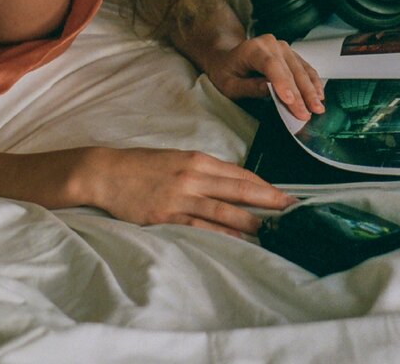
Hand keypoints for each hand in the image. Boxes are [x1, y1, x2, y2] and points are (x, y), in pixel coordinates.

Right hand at [87, 146, 295, 236]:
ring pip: (224, 210)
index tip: (285, 194)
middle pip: (239, 189)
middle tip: (293, 209)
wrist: (106, 172)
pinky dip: (222, 234)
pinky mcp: (166, 216)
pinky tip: (238, 240)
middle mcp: (193, 176)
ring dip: (251, 220)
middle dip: (269, 200)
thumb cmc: (141, 166)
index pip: (239, 173)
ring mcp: (180, 197)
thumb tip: (230, 186)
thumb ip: (202, 171)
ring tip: (273, 229)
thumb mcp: (175, 159)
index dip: (264, 185)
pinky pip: (200, 227)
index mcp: (196, 159)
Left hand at [203, 35, 324, 120]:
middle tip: (307, 114)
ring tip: (318, 108)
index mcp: (252, 49)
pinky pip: (305, 68)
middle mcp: (270, 44)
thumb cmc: (226, 72)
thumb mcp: (229, 85)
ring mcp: (283, 47)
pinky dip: (313, 82)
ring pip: (301, 70)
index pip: (271, 66)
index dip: (282, 83)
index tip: (291, 101)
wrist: (227, 57)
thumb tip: (270, 90)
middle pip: (289, 70)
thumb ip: (249, 87)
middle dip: (300, 94)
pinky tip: (319, 95)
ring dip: (311, 90)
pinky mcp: (290, 54)